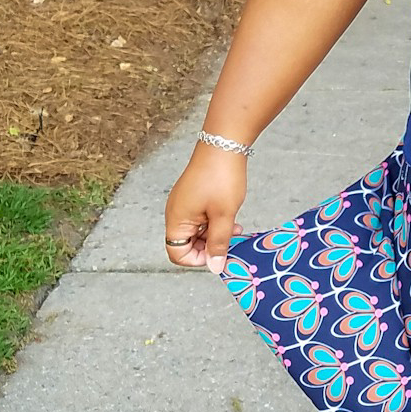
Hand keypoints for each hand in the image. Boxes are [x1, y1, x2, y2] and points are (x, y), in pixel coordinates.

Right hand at [164, 145, 247, 273]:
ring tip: (235, 228)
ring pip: (196, 232)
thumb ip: (219, 244)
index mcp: (176, 220)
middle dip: (209, 246)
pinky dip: (215, 222)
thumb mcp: (223, 216)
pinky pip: (200, 218)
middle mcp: (175, 213)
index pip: (177, 254)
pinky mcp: (193, 196)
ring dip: (215, 234)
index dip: (198, 260)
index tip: (220, 253)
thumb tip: (215, 267)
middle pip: (186, 244)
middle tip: (231, 241)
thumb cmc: (221, 178)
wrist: (224, 144)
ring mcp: (184, 204)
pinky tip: (230, 217)